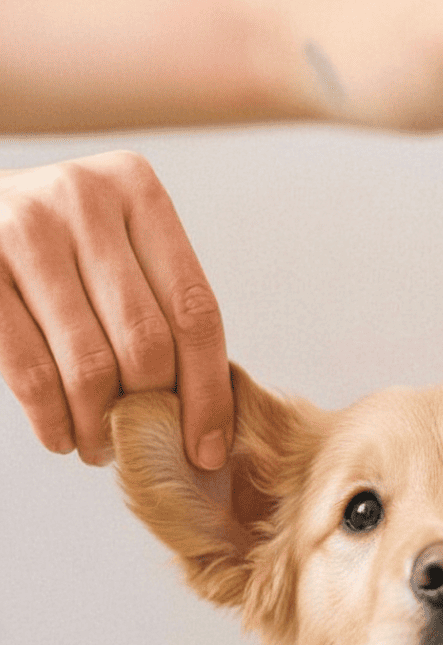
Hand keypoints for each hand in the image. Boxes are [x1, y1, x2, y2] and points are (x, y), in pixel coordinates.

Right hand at [0, 151, 232, 467]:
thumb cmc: (64, 250)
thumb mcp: (120, 250)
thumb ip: (165, 310)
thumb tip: (213, 425)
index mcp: (137, 190)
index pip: (195, 311)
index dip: (209, 392)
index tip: (208, 449)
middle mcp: (83, 197)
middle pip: (147, 342)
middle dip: (152, 414)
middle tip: (145, 445)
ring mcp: (23, 229)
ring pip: (90, 366)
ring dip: (102, 427)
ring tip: (101, 447)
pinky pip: (33, 372)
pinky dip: (54, 421)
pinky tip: (62, 437)